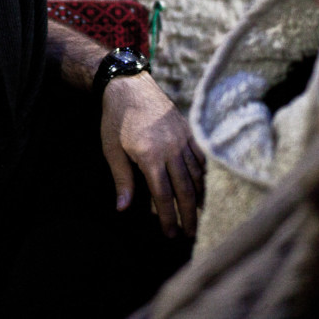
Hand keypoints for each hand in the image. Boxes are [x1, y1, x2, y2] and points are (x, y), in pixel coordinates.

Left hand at [101, 72, 205, 236]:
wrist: (129, 86)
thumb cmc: (116, 119)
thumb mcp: (111, 149)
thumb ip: (121, 179)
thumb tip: (123, 208)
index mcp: (150, 156)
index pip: (163, 194)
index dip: (168, 216)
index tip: (170, 233)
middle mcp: (171, 149)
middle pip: (185, 189)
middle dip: (188, 215)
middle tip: (190, 234)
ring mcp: (183, 139)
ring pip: (197, 175)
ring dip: (200, 198)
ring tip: (200, 216)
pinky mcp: (189, 131)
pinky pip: (202, 157)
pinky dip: (206, 175)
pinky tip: (207, 188)